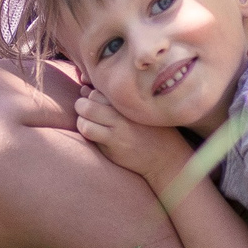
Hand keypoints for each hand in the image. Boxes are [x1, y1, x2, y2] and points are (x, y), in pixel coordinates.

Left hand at [73, 88, 189, 184]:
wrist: (167, 158)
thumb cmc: (152, 132)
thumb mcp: (140, 111)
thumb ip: (118, 100)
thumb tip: (86, 89)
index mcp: (132, 101)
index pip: (101, 89)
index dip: (92, 95)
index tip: (94, 103)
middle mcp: (125, 110)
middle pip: (91, 97)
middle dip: (83, 103)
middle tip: (86, 112)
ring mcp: (119, 127)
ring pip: (86, 112)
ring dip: (81, 117)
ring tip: (87, 122)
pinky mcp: (113, 143)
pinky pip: (88, 130)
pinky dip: (85, 128)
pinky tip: (92, 133)